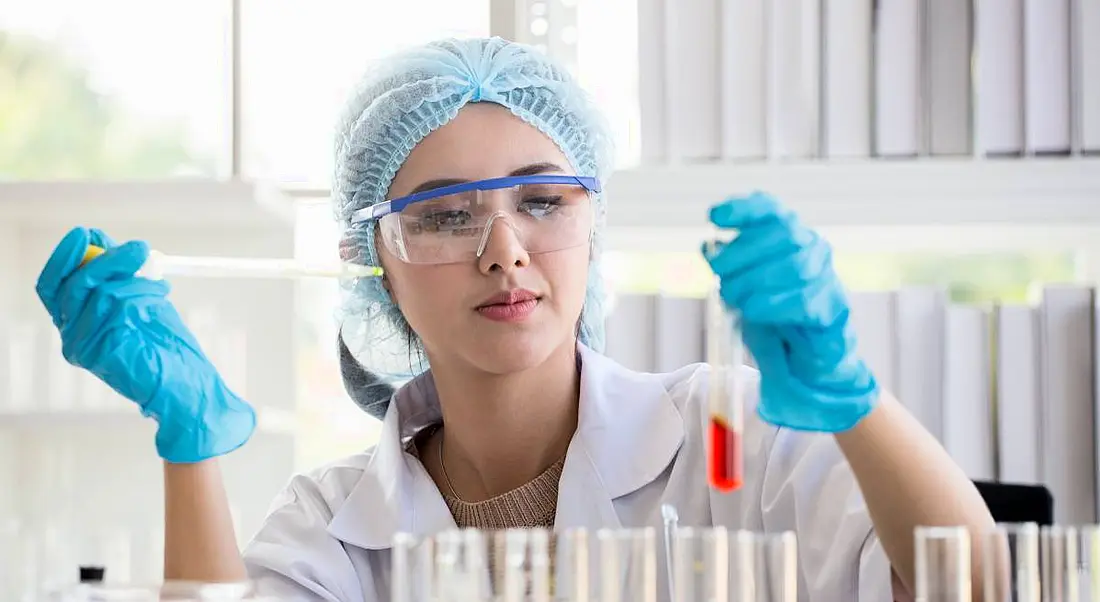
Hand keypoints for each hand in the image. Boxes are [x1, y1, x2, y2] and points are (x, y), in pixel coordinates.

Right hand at [35, 227, 255, 461]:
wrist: (184, 386)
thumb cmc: (164, 345)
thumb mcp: (138, 301)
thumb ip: (118, 276)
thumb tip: (105, 241)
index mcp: (74, 322)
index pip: (52, 284)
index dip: (65, 256)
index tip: (88, 233)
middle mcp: (71, 335)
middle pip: (72, 283)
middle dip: (106, 258)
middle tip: (139, 247)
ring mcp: (82, 345)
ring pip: (100, 292)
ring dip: (137, 281)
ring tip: (159, 289)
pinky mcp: (99, 352)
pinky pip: (117, 307)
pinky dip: (142, 297)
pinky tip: (158, 304)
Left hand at [702, 192, 878, 431]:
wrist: (804, 356)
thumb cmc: (772, 312)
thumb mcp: (744, 284)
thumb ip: (729, 265)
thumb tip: (709, 247)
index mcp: (790, 235)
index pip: (771, 209)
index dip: (743, 209)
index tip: (714, 217)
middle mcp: (813, 248)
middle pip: (783, 234)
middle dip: (743, 250)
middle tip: (718, 270)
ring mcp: (826, 277)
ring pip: (794, 266)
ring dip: (754, 280)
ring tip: (733, 296)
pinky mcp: (832, 309)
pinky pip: (802, 301)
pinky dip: (770, 305)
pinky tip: (752, 310)